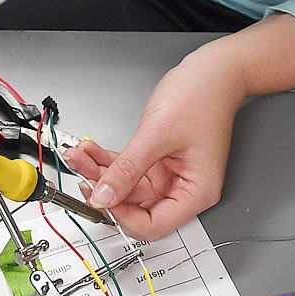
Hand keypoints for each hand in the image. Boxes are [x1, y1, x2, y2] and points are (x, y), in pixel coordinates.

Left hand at [61, 49, 247, 241]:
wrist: (214, 70)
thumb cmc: (203, 97)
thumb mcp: (157, 135)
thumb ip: (127, 169)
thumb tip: (103, 196)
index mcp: (196, 192)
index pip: (154, 225)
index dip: (123, 217)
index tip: (99, 199)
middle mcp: (184, 188)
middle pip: (136, 208)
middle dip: (106, 192)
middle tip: (81, 176)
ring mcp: (170, 175)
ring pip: (127, 187)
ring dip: (101, 173)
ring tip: (80, 157)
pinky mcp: (159, 161)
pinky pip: (129, 169)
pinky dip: (109, 161)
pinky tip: (91, 152)